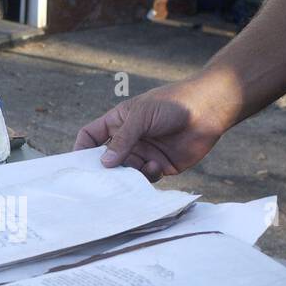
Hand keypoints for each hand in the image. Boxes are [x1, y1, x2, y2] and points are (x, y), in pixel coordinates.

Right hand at [73, 78, 236, 179]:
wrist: (208, 110)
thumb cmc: (173, 104)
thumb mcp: (141, 116)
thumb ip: (122, 140)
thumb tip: (104, 164)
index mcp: (118, 122)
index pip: (91, 137)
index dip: (81, 150)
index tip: (77, 166)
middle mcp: (129, 139)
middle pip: (106, 160)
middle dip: (103, 170)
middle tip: (100, 181)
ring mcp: (144, 153)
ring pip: (125, 172)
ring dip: (127, 175)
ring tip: (135, 169)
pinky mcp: (160, 166)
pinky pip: (145, 178)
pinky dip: (147, 175)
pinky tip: (156, 165)